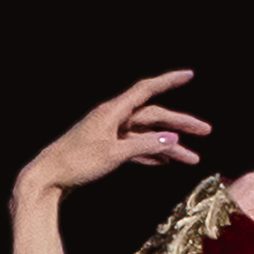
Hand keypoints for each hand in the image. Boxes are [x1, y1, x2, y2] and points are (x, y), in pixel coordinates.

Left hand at [18, 70, 210, 200]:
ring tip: (191, 158)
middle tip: (206, 131)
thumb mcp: (113, 154)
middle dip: (181, 124)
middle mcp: (113, 118)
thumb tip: (171, 139)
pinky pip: (134, 148)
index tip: (189, 75)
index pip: (147, 90)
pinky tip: (164, 163)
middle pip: (154, 116)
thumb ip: (143, 146)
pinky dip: (150, 154)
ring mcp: (110, 134)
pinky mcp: (105, 149)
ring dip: (169, 147)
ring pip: (146, 136)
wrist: (47, 178)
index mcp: (113, 112)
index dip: (169, 81)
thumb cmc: (75, 164)